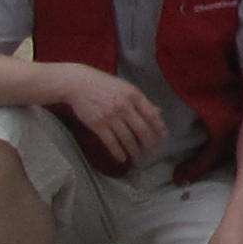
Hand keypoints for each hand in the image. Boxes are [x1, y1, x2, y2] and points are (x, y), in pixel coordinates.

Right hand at [50, 64, 164, 172]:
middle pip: (142, 130)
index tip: (164, 139)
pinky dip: (118, 152)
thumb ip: (141, 101)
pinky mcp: (97, 125)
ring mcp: (111, 117)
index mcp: (134, 95)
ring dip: (135, 151)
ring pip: (127, 139)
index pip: (152, 115)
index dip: (160, 129)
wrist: (78, 84)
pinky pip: (110, 142)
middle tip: (153, 154)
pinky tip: (123, 159)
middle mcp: (125, 107)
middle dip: (150, 145)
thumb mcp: (126, 88)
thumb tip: (158, 113)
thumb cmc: (104, 85)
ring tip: (139, 159)